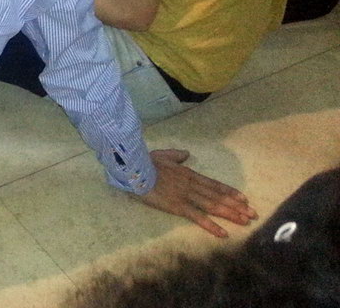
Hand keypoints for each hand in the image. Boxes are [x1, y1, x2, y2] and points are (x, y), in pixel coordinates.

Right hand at [139, 149, 256, 237]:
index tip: (244, 199)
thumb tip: (186, 153)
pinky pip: (198, 217)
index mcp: (188, 174)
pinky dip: (211, 225)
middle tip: (253, 214)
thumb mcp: (162, 154)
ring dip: (230, 214)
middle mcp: (192, 185)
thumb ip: (176, 155)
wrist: (134, 170)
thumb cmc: (145, 162)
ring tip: (245, 222)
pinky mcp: (178, 206)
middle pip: (218, 196)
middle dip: (237, 206)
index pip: (214, 184)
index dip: (230, 192)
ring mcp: (186, 196)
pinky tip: (223, 233)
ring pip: (213, 206)